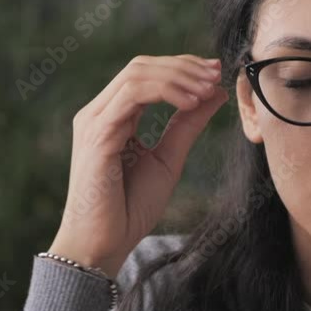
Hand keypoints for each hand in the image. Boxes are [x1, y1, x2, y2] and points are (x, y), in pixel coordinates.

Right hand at [48, 55, 228, 277]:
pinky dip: (165, 93)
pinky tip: (191, 103)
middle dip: (183, 65)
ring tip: (208, 88)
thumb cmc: (129, 208)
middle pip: (140, 66)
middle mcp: (99, 113)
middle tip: (216, 73)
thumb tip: (216, 93)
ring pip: (136, 75)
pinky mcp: (97, 135)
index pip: (145, 73)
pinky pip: (131, 96)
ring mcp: (94, 122)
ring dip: (178, 76)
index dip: (182, 66)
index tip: (216, 72)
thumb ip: (188, 124)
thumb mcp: (169, 158)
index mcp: (113, 117)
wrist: (103, 245)